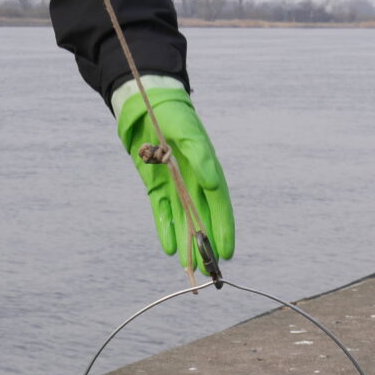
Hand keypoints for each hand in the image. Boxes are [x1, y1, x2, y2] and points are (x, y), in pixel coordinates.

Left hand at [116, 82, 234, 271]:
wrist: (147, 105)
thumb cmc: (173, 116)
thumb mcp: (188, 133)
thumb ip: (201, 158)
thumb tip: (215, 185)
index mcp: (208, 170)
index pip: (219, 205)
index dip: (224, 229)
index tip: (227, 252)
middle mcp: (194, 182)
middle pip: (203, 218)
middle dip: (207, 244)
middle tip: (210, 270)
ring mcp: (175, 185)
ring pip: (184, 220)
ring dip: (187, 243)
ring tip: (190, 268)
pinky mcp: (157, 187)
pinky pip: (163, 212)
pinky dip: (166, 229)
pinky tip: (169, 249)